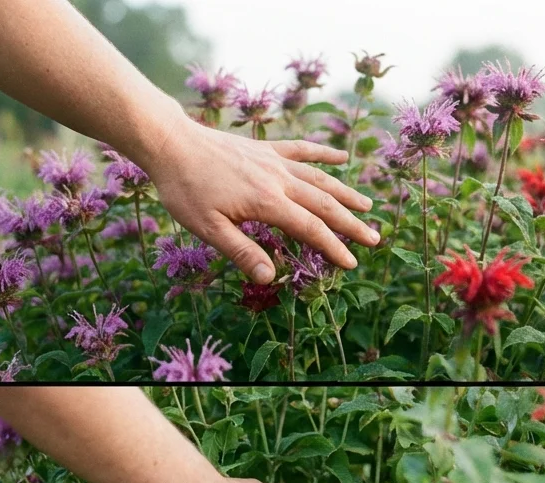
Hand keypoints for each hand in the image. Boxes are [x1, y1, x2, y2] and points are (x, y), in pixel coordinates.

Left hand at [137, 116, 379, 284]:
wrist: (169, 142)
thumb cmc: (184, 188)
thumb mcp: (207, 228)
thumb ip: (242, 251)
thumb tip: (271, 278)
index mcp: (267, 202)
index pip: (310, 229)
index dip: (333, 248)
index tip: (351, 264)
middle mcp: (278, 179)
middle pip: (324, 203)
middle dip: (351, 223)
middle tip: (375, 239)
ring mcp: (274, 161)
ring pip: (319, 178)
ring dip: (346, 193)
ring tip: (367, 206)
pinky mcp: (265, 148)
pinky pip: (301, 150)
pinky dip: (323, 154)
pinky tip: (341, 158)